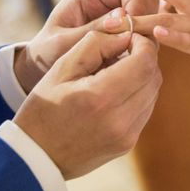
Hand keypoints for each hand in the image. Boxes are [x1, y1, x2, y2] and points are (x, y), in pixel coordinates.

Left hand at [14, 0, 159, 92]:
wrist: (40, 70)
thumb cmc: (46, 54)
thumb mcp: (64, 43)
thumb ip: (93, 30)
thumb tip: (124, 18)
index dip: (137, 8)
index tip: (136, 33)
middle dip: (147, 21)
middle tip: (143, 46)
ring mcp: (118, 17)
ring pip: (149, 17)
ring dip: (148, 34)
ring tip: (140, 55)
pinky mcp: (123, 34)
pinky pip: (144, 34)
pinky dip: (146, 45)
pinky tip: (139, 60)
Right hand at [14, 31, 161, 178]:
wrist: (36, 156)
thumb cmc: (44, 106)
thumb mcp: (62, 67)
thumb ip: (96, 44)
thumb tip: (126, 34)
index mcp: (101, 97)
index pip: (145, 62)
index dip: (143, 43)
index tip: (129, 36)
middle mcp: (120, 120)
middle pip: (153, 77)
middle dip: (144, 58)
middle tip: (123, 50)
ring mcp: (126, 136)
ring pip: (153, 93)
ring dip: (142, 76)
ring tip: (116, 71)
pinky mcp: (127, 144)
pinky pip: (145, 110)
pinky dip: (137, 94)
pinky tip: (115, 91)